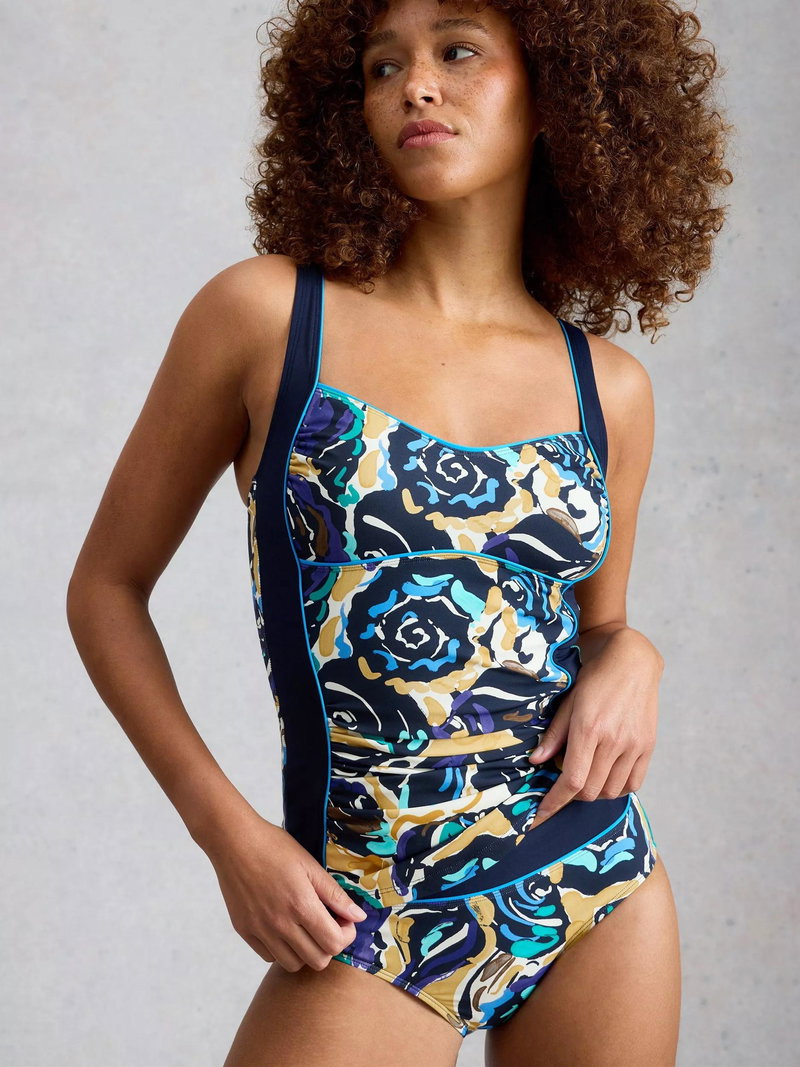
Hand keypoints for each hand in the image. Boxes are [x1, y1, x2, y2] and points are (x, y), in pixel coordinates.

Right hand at [202, 809, 367, 971]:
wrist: (234, 842)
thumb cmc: (274, 847)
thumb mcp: (310, 865)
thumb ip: (335, 895)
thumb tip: (359, 916)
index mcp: (301, 905)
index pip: (334, 944)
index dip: (346, 935)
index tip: (344, 921)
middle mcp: (280, 924)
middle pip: (317, 960)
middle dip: (329, 945)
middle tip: (327, 924)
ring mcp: (260, 930)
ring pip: (293, 964)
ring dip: (306, 951)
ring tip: (305, 927)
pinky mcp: (244, 931)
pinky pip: (269, 957)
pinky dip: (281, 950)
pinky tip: (284, 928)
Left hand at [527, 631, 662, 825]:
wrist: (633, 660)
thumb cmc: (594, 677)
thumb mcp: (568, 701)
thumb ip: (554, 734)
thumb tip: (536, 762)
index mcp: (589, 729)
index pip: (571, 781)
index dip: (554, 803)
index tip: (541, 815)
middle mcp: (614, 741)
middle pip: (589, 791)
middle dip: (570, 796)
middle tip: (561, 782)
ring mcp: (634, 746)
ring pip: (610, 791)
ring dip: (593, 792)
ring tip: (584, 775)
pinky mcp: (648, 746)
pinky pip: (633, 783)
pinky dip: (616, 787)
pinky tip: (606, 775)